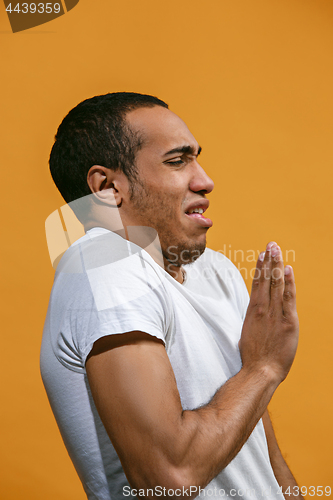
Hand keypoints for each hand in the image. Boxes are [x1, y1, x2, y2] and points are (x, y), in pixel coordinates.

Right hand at [239, 242, 298, 383]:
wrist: (260, 370)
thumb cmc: (254, 356)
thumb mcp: (249, 332)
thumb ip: (254, 319)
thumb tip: (256, 313)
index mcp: (253, 310)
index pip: (257, 284)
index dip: (260, 268)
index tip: (261, 255)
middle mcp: (263, 308)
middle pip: (266, 279)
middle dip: (269, 260)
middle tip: (271, 244)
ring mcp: (275, 313)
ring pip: (275, 284)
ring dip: (276, 265)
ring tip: (276, 249)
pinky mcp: (288, 321)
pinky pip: (288, 297)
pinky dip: (287, 283)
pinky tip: (287, 270)